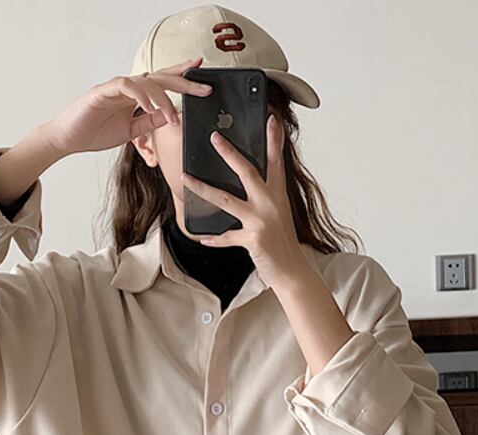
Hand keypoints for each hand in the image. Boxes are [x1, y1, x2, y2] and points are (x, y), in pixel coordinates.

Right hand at [40, 58, 211, 156]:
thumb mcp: (130, 132)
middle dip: (184, 81)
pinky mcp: (102, 91)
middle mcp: (128, 88)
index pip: (162, 82)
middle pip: (160, 77)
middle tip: (204, 88)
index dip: (182, 76)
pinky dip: (141, 95)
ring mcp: (115, 87)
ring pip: (146, 81)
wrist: (68, 139)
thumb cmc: (95, 133)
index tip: (202, 74)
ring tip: (171, 115)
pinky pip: (127, 86)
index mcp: (135, 96)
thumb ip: (149, 123)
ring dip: (163, 98)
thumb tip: (170, 117)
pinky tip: (150, 106)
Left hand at [180, 114, 313, 289]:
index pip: (275, 161)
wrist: (291, 270)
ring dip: (203, 188)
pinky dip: (215, 239)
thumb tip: (249, 183)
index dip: (274, 140)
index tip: (270, 120)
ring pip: (226, 199)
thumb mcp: (279, 213)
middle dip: (229, 153)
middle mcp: (270, 203)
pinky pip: (227, 237)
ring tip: (186, 178)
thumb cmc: (282, 241)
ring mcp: (260, 220)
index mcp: (278, 194)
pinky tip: (203, 237)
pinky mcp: (252, 239)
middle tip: (214, 138)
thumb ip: (266, 196)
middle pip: (247, 171)